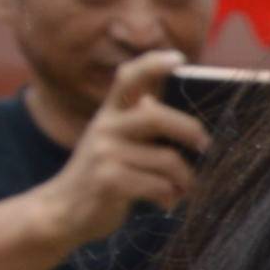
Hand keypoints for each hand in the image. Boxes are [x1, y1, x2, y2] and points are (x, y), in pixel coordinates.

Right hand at [0, 50, 204, 269]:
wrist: (64, 210)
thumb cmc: (104, 175)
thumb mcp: (117, 143)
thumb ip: (142, 127)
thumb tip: (190, 125)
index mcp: (110, 113)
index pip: (129, 77)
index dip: (154, 64)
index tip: (179, 60)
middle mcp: (105, 126)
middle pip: (156, 116)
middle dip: (190, 130)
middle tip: (206, 146)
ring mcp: (104, 153)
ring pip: (167, 159)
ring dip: (185, 178)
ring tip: (185, 188)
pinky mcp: (108, 180)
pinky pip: (158, 185)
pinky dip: (170, 196)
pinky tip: (167, 202)